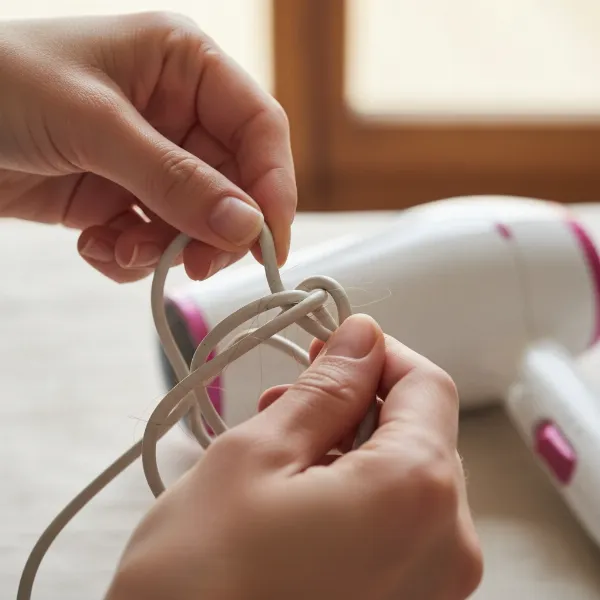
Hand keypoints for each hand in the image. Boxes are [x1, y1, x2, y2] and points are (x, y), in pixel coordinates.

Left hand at [0, 13, 295, 281]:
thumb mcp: (94, 125)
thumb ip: (174, 179)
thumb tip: (247, 226)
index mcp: (184, 66)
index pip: (260, 129)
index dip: (272, 188)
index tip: (267, 243)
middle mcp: (177, 113)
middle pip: (235, 184)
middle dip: (214, 230)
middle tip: (196, 265)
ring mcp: (150, 159)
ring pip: (195, 221)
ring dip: (166, 247)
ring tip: (122, 247)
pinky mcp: (122, 196)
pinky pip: (155, 239)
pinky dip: (131, 255)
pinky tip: (94, 244)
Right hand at [106, 315, 482, 599]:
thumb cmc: (201, 583)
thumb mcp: (256, 457)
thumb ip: (324, 389)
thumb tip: (361, 338)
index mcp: (417, 493)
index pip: (427, 385)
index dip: (377, 354)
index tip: (331, 346)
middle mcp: (448, 548)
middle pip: (419, 433)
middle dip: (357, 404)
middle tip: (288, 401)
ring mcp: (434, 590)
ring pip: (405, 479)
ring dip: (350, 450)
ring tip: (280, 454)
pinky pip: (398, 527)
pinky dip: (355, 497)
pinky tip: (298, 501)